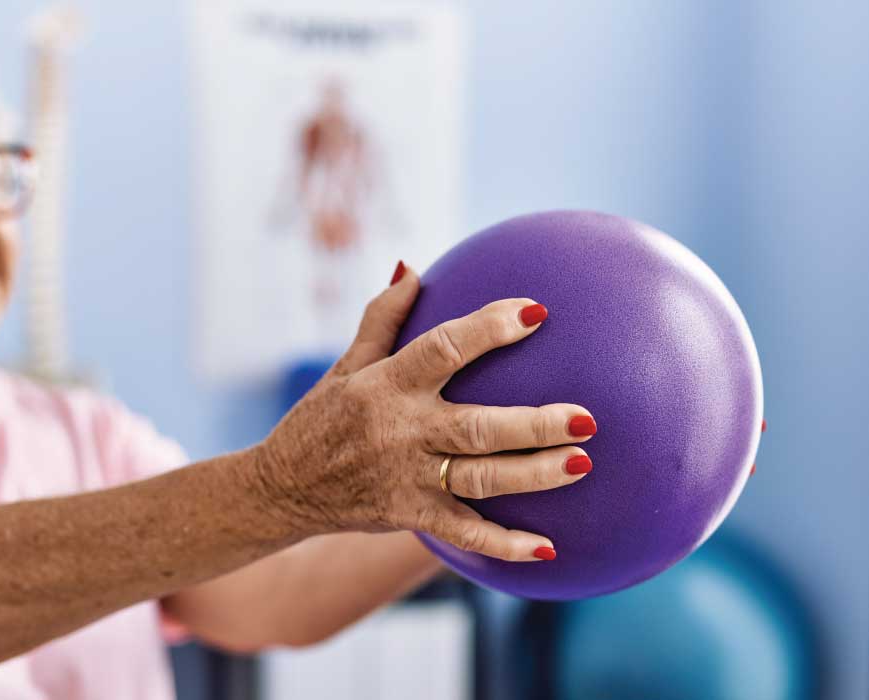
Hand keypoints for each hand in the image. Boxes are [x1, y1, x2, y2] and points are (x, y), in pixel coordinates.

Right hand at [252, 263, 595, 561]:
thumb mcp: (346, 366)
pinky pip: (462, 532)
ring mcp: (407, 477)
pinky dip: (502, 545)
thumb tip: (413, 267)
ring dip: (533, 474)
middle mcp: (401, 431)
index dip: (489, 329)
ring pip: (480, 477)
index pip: (443, 349)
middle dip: (534, 423)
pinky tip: (547, 549)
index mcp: (386, 385)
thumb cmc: (321, 418)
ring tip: (583, 464)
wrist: (281, 488)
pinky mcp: (410, 515)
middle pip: (477, 427)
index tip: (535, 311)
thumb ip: (381, 318)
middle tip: (587, 417)